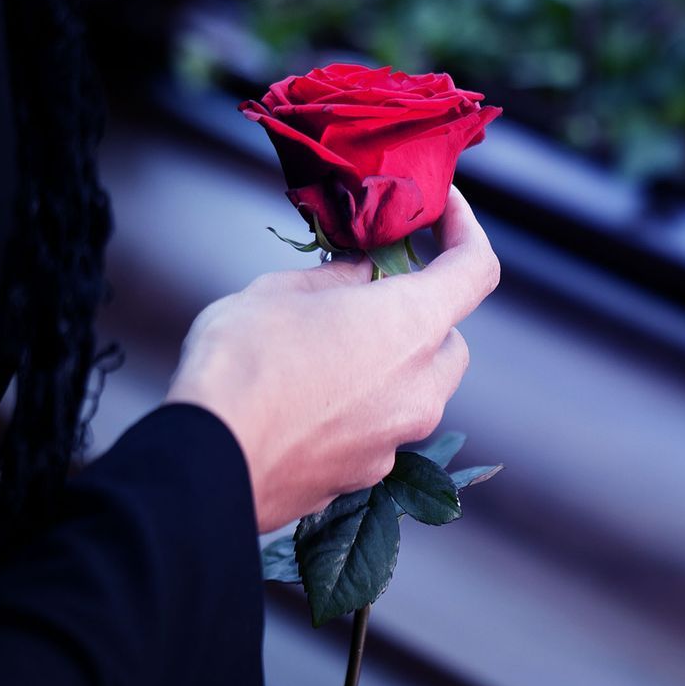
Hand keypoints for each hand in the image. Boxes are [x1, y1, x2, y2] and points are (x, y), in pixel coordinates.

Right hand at [166, 186, 499, 533]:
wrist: (208, 465)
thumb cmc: (241, 365)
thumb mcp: (280, 292)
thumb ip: (336, 278)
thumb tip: (361, 274)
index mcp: (411, 324)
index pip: (476, 269)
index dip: (466, 231)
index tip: (444, 210)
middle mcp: (421, 385)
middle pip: (449, 338)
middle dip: (419, 314)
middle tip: (366, 294)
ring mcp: (399, 437)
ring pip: (419, 388)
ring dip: (392, 363)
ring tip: (327, 350)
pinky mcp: (370, 474)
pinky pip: (383, 428)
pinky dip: (364, 407)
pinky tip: (310, 400)